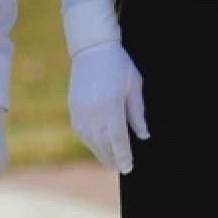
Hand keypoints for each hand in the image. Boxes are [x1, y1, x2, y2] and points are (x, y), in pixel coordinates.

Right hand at [67, 42, 147, 173]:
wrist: (92, 49)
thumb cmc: (118, 65)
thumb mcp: (134, 85)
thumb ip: (137, 112)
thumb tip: (143, 135)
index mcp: (111, 105)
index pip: (118, 139)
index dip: (123, 155)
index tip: (129, 167)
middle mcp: (94, 111)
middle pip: (103, 143)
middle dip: (113, 158)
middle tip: (122, 169)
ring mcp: (81, 110)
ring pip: (91, 140)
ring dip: (101, 153)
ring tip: (111, 162)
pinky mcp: (74, 108)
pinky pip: (81, 132)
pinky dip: (90, 143)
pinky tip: (97, 147)